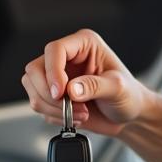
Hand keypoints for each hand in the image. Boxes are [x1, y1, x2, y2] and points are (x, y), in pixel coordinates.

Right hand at [21, 28, 158, 136]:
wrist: (129, 115)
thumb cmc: (129, 95)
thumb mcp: (118, 88)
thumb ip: (95, 86)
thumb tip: (71, 89)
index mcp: (84, 45)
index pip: (55, 50)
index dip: (53, 71)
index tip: (60, 92)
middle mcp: (67, 58)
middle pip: (35, 70)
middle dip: (50, 94)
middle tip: (72, 107)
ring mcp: (57, 77)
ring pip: (33, 89)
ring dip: (53, 108)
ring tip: (80, 114)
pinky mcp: (53, 95)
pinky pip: (39, 105)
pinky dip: (55, 116)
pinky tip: (76, 117)